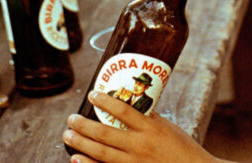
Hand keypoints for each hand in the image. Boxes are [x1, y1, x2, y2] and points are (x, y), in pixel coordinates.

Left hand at [63, 91, 225, 162]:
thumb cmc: (183, 149)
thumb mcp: (168, 128)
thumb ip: (149, 120)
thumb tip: (130, 107)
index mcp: (151, 129)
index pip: (123, 110)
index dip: (105, 101)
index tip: (92, 94)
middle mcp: (140, 146)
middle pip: (105, 134)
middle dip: (83, 126)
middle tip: (71, 119)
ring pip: (100, 153)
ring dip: (81, 143)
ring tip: (68, 135)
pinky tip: (76, 159)